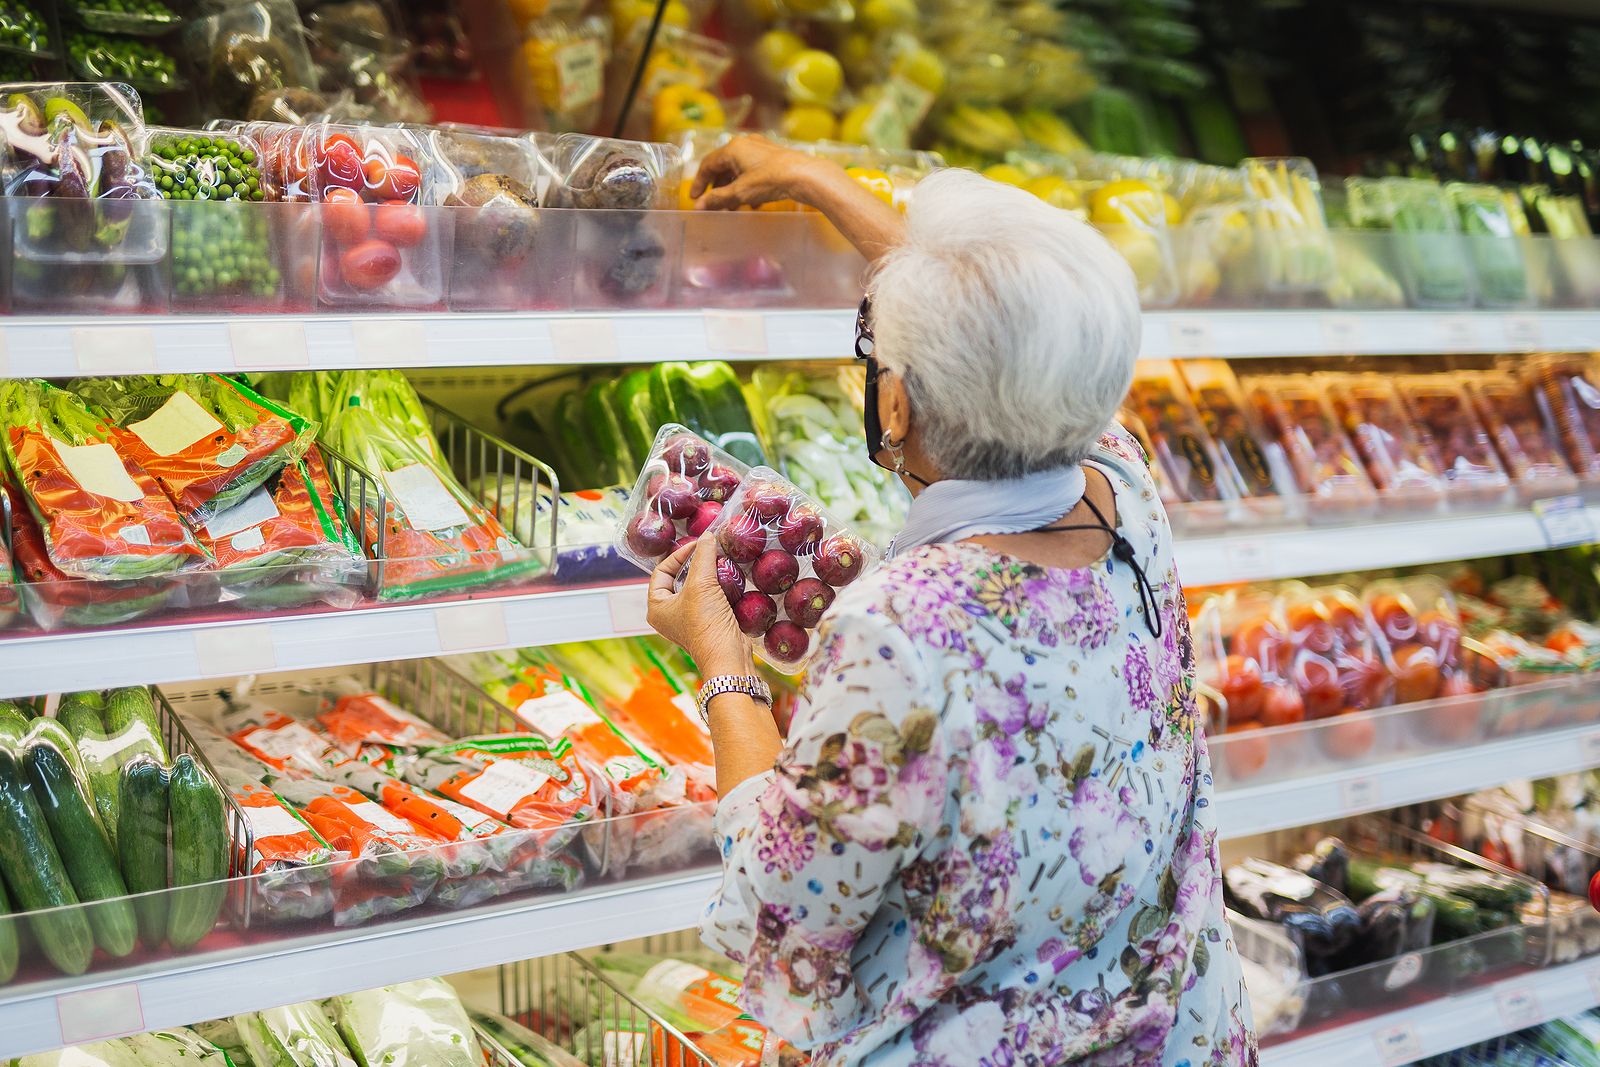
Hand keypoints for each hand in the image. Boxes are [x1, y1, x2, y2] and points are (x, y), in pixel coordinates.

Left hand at [647, 532, 750, 676]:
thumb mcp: (702, 584)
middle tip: (709, 550)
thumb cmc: (705, 623)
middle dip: (694, 563)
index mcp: (656, 606)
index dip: (678, 554)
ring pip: (695, 588)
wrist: (728, 657)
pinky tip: (728, 576)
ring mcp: (687, 619)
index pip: (661, 571)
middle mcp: (668, 614)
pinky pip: (708, 597)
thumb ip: (703, 556)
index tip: (698, 545)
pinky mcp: (706, 622)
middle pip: (678, 578)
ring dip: (707, 574)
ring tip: (720, 560)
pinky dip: (717, 586)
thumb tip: (708, 536)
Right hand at [690, 134, 829, 210]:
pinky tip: (753, 202)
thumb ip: (717, 199)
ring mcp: (760, 149)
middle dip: (718, 187)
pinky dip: (748, 185)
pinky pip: (753, 170)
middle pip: (724, 166)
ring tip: (733, 206)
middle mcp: (745, 144)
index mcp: (732, 149)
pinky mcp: (773, 156)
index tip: (694, 197)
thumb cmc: (771, 180)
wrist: (804, 175)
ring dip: (733, 188)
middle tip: (714, 203)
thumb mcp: (740, 192)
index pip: (708, 164)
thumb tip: (698, 206)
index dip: (699, 182)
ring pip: (739, 169)